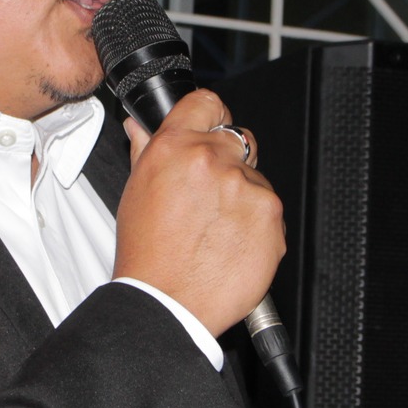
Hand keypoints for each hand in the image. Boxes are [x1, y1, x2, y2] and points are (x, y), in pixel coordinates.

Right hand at [112, 90, 284, 337]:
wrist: (168, 304)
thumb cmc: (148, 255)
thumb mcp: (136, 192)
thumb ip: (146, 150)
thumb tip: (142, 125)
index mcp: (175, 147)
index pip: (207, 103)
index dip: (210, 117)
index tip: (211, 131)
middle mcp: (213, 160)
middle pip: (237, 139)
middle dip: (228, 162)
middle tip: (209, 198)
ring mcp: (246, 187)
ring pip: (255, 178)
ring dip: (242, 197)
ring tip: (216, 231)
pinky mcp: (271, 215)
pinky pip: (269, 209)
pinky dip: (257, 224)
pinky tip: (232, 244)